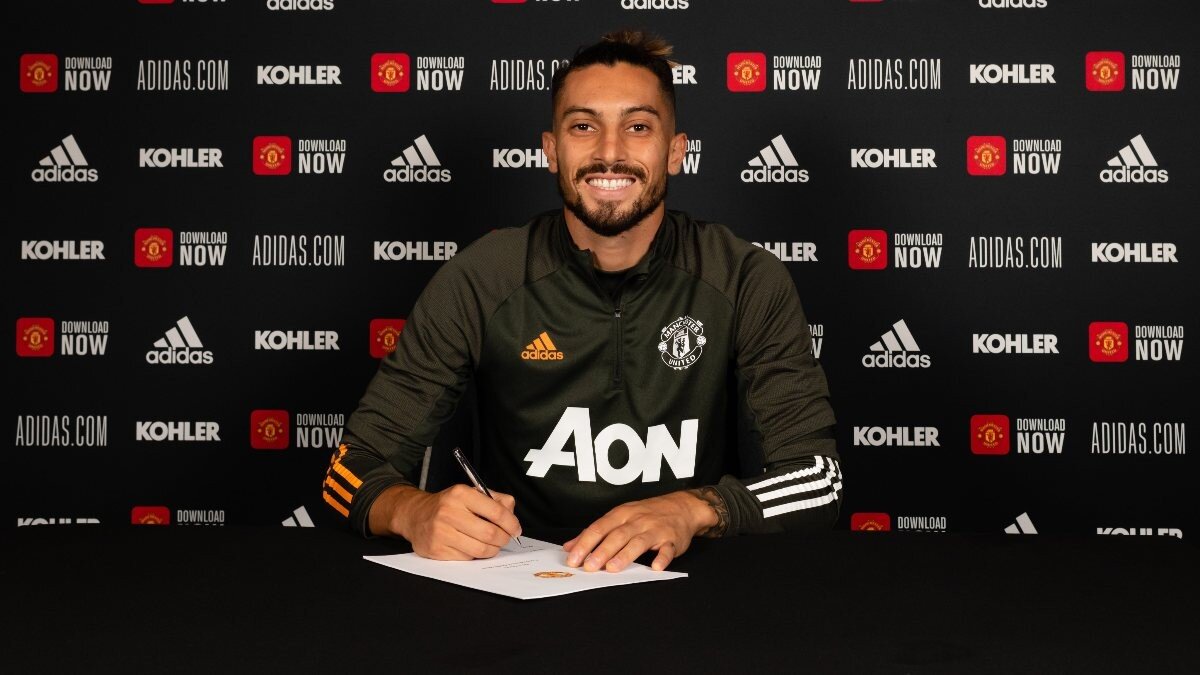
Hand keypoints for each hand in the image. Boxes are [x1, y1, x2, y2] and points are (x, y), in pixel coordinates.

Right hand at [370, 484, 521, 559]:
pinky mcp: (436, 549)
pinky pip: (466, 558)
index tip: (515, 529)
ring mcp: (441, 532)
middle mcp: (449, 512)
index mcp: (461, 494)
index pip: (496, 511)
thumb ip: (495, 500)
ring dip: (492, 550)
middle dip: (503, 539)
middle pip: (490, 533)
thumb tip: (511, 513)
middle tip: (505, 538)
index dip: (511, 523)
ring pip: (480, 549)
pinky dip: (474, 556)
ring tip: (491, 544)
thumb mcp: (470, 493)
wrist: (415, 515)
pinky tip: (472, 547)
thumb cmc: (448, 505)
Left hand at [562, 490, 716, 572]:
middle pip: (617, 535)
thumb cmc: (646, 513)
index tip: (573, 559)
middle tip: (589, 567)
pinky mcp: (672, 540)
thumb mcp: (620, 516)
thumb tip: (569, 547)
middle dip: (602, 550)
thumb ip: (595, 532)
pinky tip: (655, 567)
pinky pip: (667, 549)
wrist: (682, 506)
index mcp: (621, 514)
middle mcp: (637, 520)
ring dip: (625, 555)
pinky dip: (662, 558)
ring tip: (613, 568)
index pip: (599, 528)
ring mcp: (655, 529)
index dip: (585, 543)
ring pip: (638, 542)